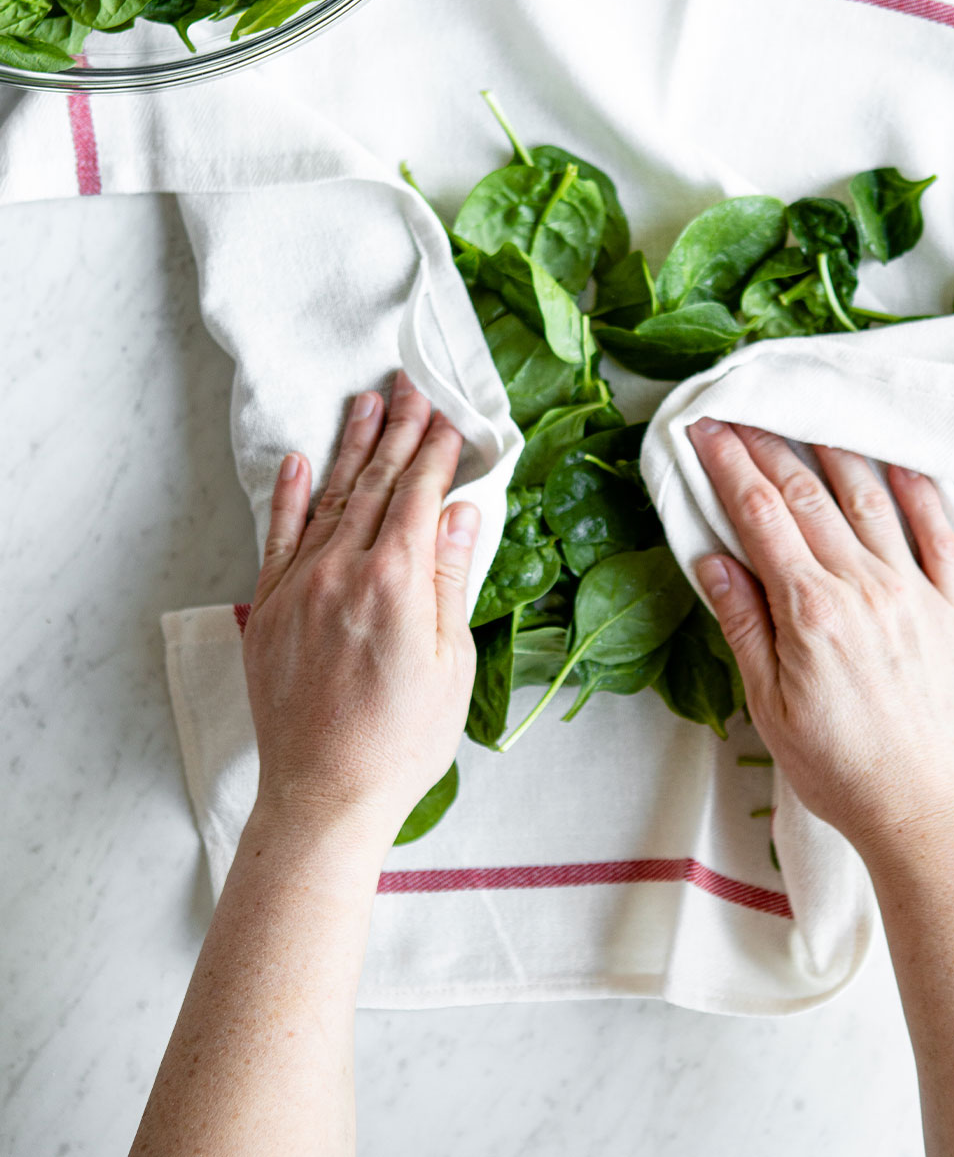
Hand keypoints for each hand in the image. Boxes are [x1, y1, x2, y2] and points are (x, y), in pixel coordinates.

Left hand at [241, 372, 480, 861]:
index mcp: (395, 581)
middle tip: (411, 383)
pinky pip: (280, 535)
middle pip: (376, 482)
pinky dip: (289, 495)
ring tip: (367, 402)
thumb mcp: (449, 660)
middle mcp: (342, 570)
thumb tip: (461, 511)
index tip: (450, 413)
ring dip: (352, 446)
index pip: (419, 493)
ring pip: (331, 498)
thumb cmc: (401, 739)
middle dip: (399, 429)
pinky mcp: (270, 606)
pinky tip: (299, 461)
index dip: (438, 449)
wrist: (325, 792)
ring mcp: (300, 585)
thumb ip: (449, 577)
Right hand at [687, 420, 953, 858]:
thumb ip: (742, 624)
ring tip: (810, 414)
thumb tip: (710, 559)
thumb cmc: (838, 769)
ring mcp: (914, 591)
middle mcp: (864, 587)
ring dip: (836, 449)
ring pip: (871, 498)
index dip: (730, 465)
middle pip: (809, 494)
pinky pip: (938, 532)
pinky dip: (918, 489)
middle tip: (742, 410)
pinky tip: (898, 460)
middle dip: (769, 445)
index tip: (707, 428)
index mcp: (810, 612)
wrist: (925, 811)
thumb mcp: (768, 706)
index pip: (760, 515)